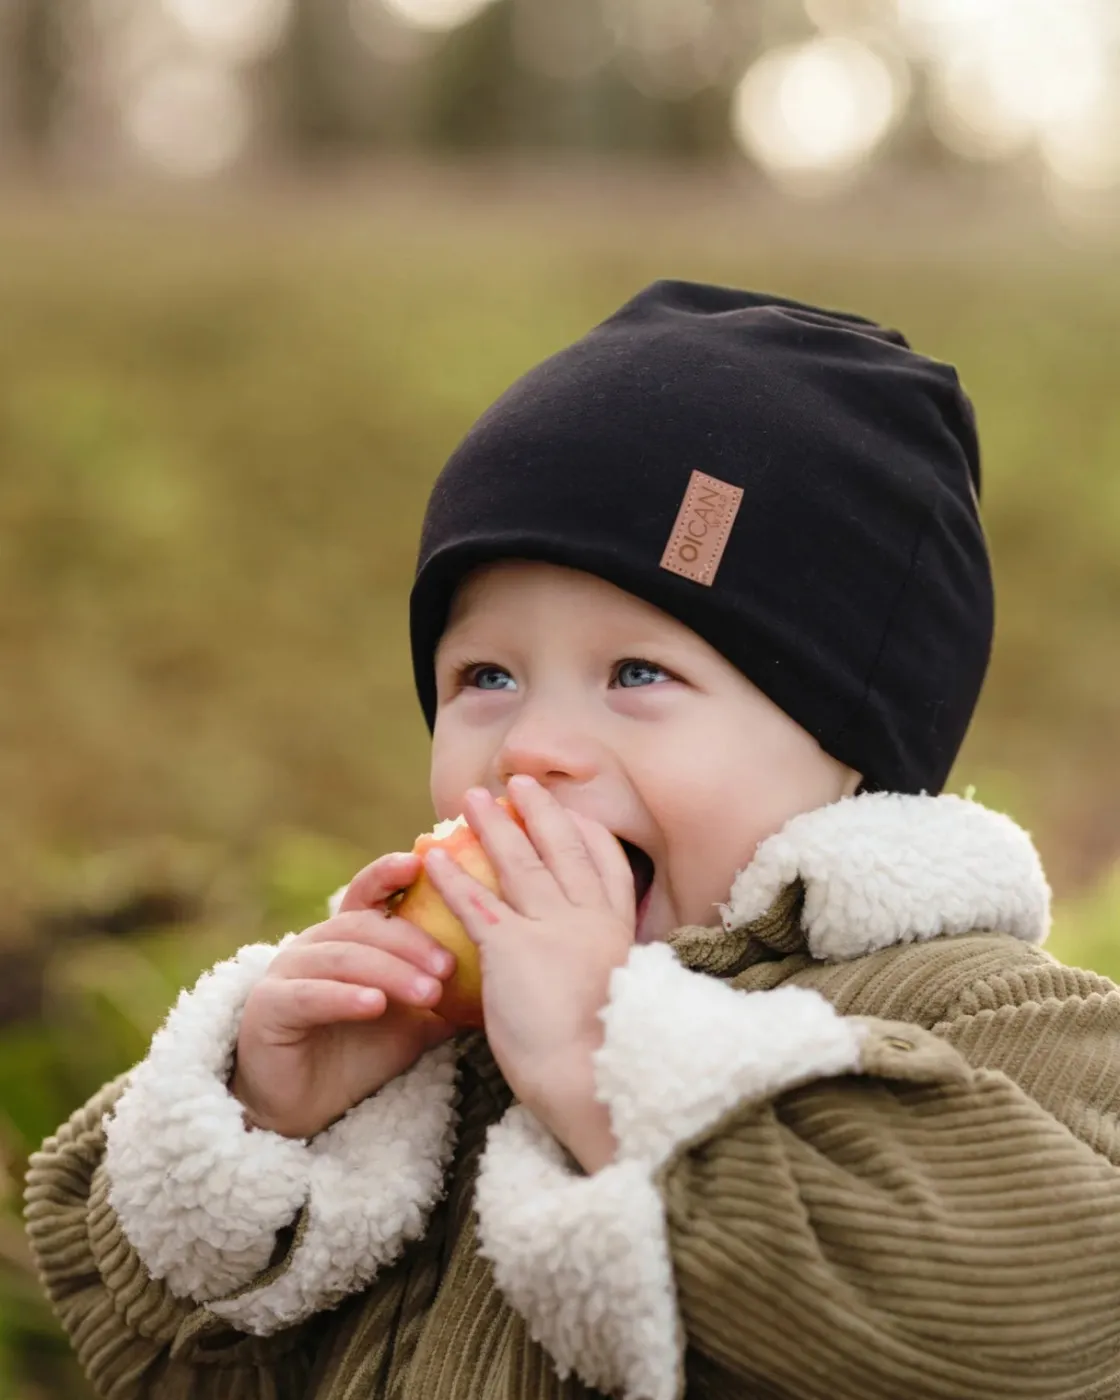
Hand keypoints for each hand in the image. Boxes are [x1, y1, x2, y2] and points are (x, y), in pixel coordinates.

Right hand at [229, 852, 457, 1138]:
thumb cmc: (362, 1053)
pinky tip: (374, 1005)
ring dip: (388, 970)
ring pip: (342, 957)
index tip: (421, 863)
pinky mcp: (269, 1008)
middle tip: (449, 965)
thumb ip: (446, 990)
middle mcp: (315, 945)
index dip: (390, 873)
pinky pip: (309, 995)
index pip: (369, 894)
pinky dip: (344, 996)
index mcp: (348, 937)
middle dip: (410, 941)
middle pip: (364, 925)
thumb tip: (505, 970)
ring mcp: (287, 973)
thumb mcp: (416, 1019)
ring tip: (427, 990)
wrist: (308, 1108)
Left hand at [422, 775, 635, 1165]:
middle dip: (541, 810)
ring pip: (519, 861)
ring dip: (493, 825)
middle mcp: (589, 919)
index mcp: (617, 933)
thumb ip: (597, 975)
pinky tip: (431, 857)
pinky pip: (475, 901)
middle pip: (564, 848)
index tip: (576, 813)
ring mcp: (553, 928)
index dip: (589, 834)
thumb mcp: (616, 1002)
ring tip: (471, 799)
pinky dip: (451, 875)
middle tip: (521, 781)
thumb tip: (584, 978)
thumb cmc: (605, 1060)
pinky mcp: (513, 948)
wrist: (594, 1080)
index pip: (608, 867)